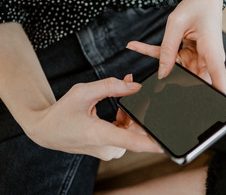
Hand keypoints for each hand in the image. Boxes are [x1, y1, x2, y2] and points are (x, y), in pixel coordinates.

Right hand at [26, 75, 161, 160]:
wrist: (46, 131)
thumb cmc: (62, 112)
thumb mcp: (83, 92)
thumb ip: (111, 86)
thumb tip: (136, 86)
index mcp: (100, 135)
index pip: (132, 142)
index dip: (153, 143)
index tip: (168, 143)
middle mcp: (107, 147)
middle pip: (136, 130)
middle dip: (140, 109)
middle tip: (135, 88)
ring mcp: (109, 150)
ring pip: (132, 131)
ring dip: (132, 113)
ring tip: (125, 91)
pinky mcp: (110, 149)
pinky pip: (126, 133)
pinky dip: (126, 119)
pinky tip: (121, 105)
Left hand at [127, 0, 225, 93]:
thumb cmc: (195, 7)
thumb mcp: (176, 24)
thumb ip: (168, 50)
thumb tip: (162, 74)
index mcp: (211, 49)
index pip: (218, 75)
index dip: (219, 93)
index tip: (218, 106)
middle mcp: (208, 58)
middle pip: (192, 79)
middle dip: (173, 79)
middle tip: (155, 76)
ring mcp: (200, 58)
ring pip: (179, 71)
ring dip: (161, 62)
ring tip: (137, 45)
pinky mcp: (191, 56)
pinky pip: (172, 59)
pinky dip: (154, 52)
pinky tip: (135, 45)